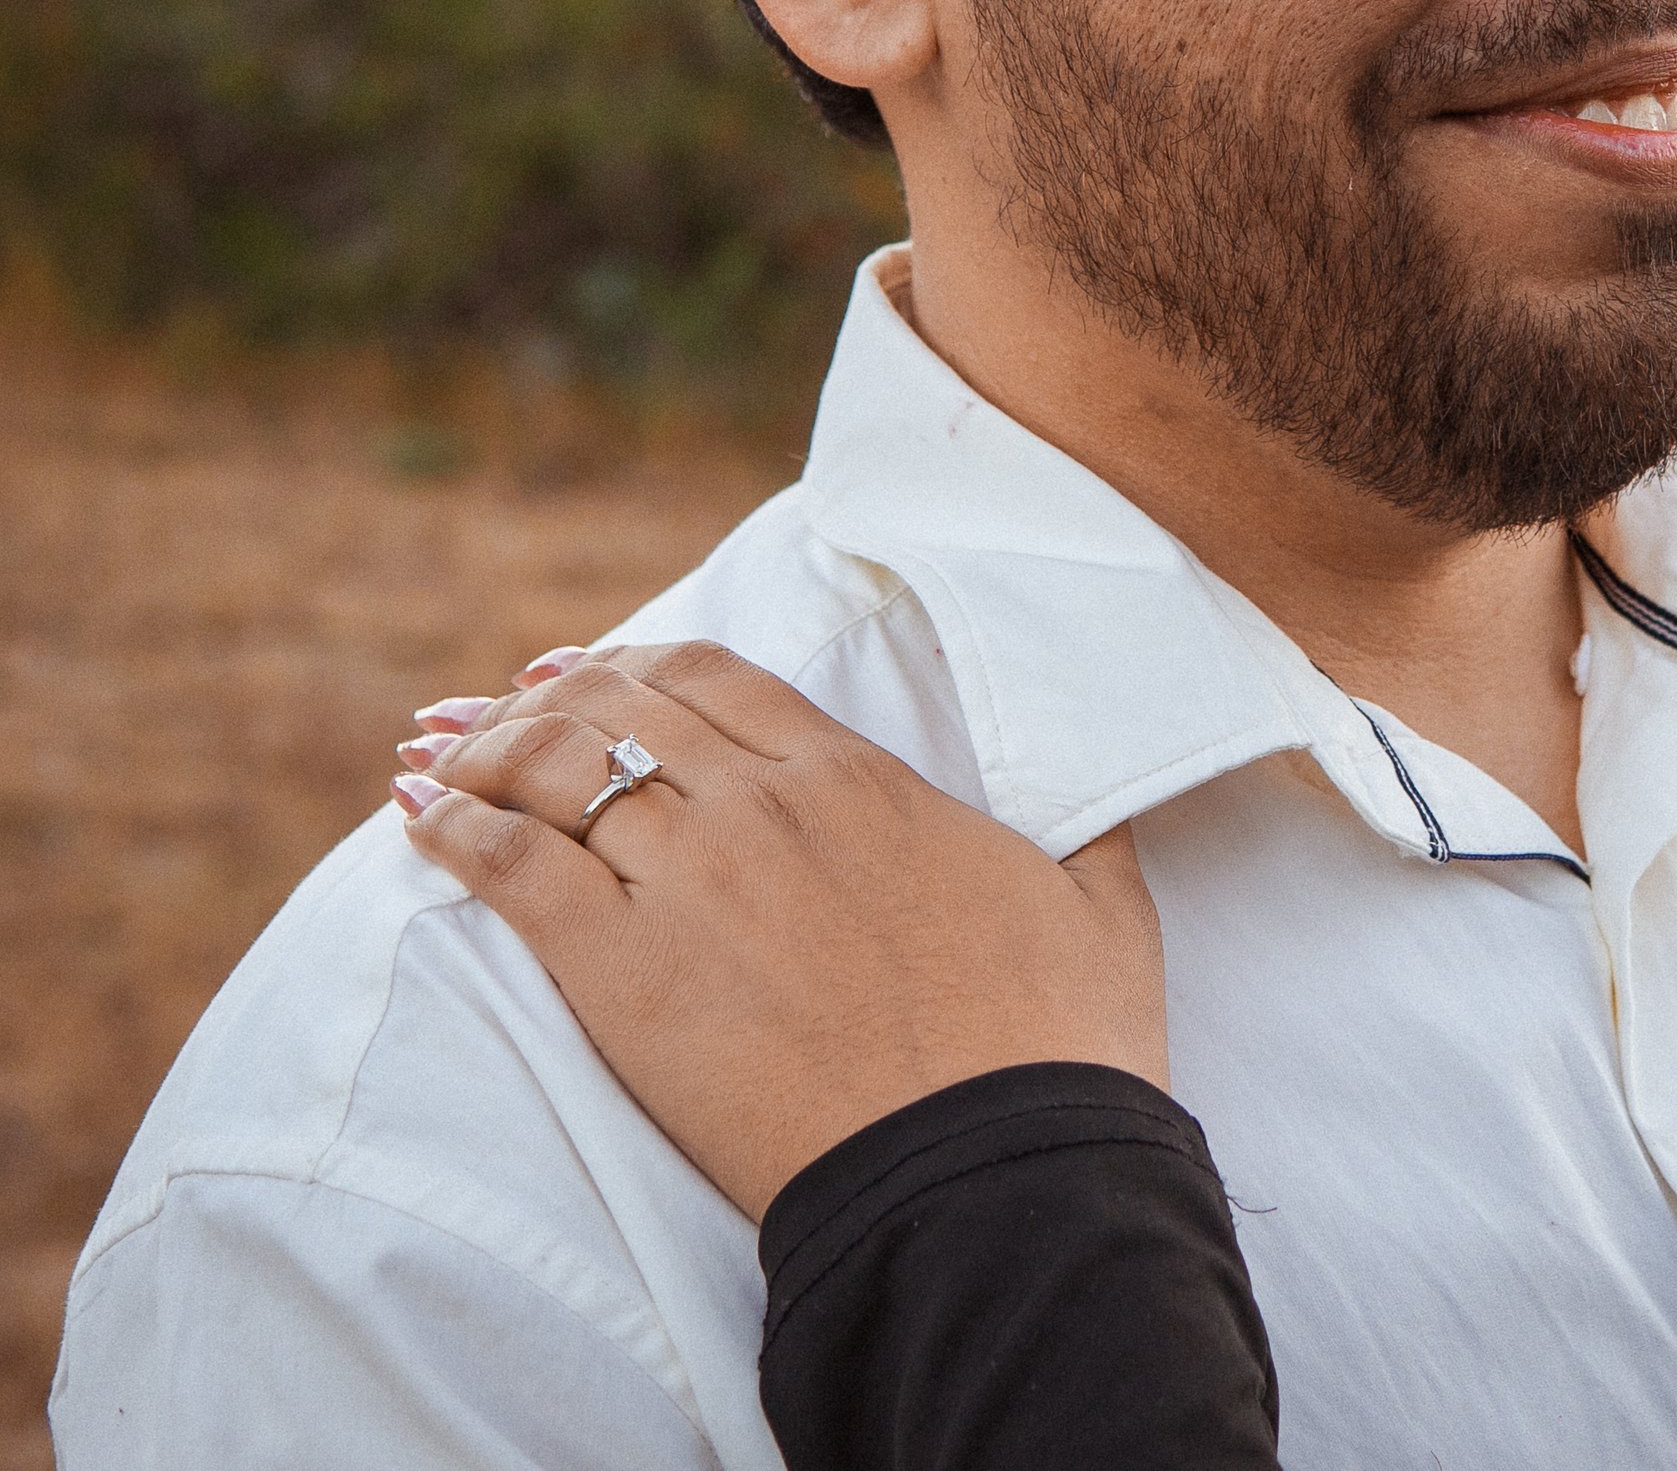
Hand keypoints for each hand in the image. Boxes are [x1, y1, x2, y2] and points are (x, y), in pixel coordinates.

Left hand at [390, 640, 1166, 1219]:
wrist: (992, 1169)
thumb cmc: (1056, 1047)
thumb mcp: (1099, 904)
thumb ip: (1088, 829)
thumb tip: (1106, 797)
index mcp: (864, 780)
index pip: (719, 679)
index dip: (642, 661)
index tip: (594, 666)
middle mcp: (767, 806)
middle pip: (623, 706)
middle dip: (549, 692)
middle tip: (502, 702)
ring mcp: (694, 880)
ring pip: (555, 768)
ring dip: (484, 751)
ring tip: (438, 754)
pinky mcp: (628, 972)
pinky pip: (511, 868)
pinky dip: (452, 829)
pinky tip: (415, 814)